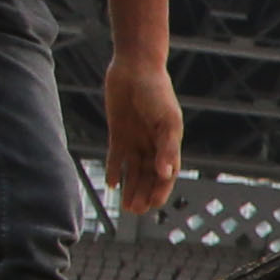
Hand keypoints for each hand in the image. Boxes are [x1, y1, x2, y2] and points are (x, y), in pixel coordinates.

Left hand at [101, 54, 185, 217]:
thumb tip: (166, 174)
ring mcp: (135, 140)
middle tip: (135, 211)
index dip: (160, 190)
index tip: (153, 206)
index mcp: (168, 143)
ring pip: (132, 171)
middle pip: (149, 176)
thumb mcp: (167, 120)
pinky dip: (114, 170)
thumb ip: (167, 148)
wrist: (135, 68)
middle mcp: (152, 144)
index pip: (166, 174)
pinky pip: (115, 157)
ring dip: (130, 188)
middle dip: (143, 194)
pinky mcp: (118, 133)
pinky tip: (111, 184)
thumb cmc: (157, 92)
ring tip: (125, 207)